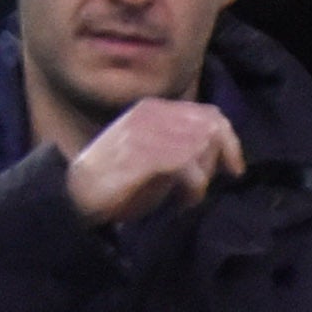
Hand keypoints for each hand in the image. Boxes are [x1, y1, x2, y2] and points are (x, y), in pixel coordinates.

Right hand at [64, 96, 247, 225]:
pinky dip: (193, 187)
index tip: (234, 169)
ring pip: (202, 145)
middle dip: (214, 162)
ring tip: (187, 197)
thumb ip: (183, 143)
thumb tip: (220, 151)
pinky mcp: (141, 154)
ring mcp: (145, 131)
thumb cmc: (120, 178)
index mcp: (155, 109)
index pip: (210, 114)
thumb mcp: (156, 154)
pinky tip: (182, 202)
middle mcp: (152, 113)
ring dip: (203, 176)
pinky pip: (185, 164)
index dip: (230, 141)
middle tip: (199, 188)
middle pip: (211, 129)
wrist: (78, 194)